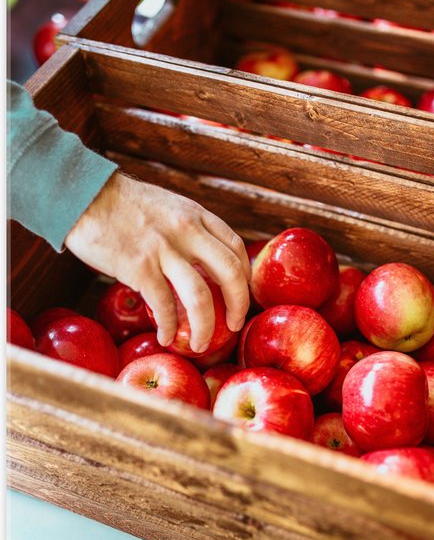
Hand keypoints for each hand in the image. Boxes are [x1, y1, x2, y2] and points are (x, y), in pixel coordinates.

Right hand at [65, 172, 250, 351]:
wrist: (83, 195)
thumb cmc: (122, 204)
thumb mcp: (168, 207)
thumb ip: (188, 229)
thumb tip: (200, 260)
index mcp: (196, 215)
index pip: (236, 248)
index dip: (244, 277)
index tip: (240, 294)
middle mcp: (187, 231)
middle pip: (230, 274)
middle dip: (238, 306)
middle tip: (234, 325)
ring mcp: (164, 250)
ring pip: (200, 298)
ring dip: (205, 328)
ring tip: (200, 345)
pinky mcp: (139, 268)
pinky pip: (164, 307)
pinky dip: (169, 328)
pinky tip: (166, 338)